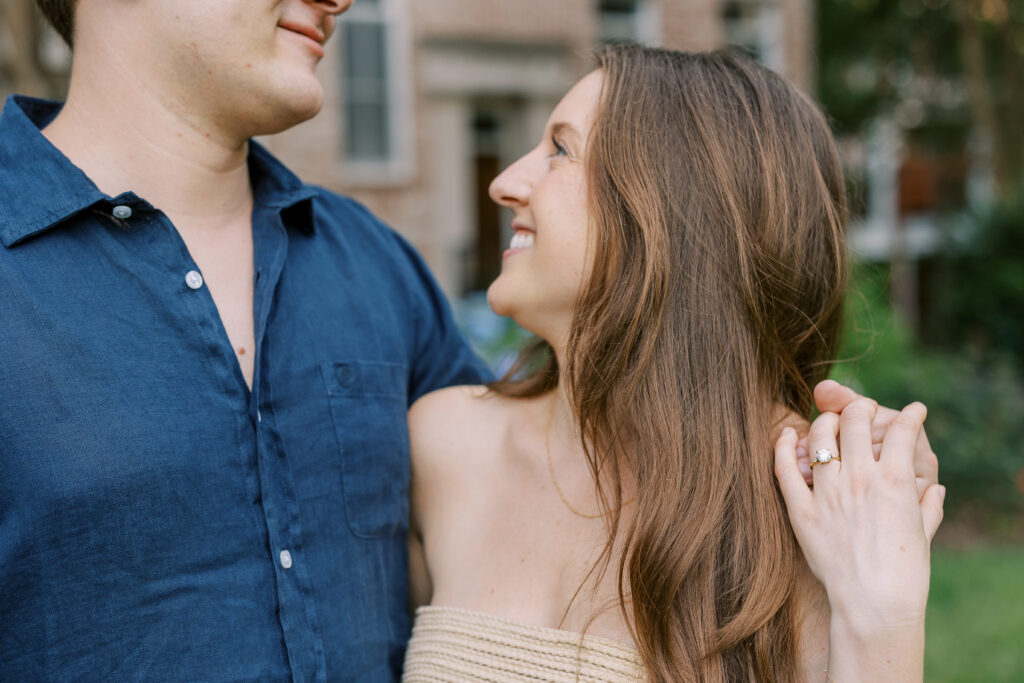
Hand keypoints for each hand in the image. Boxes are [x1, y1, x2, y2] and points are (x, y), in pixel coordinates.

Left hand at [775, 399, 945, 627]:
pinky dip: (784, 445)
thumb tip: (935, 490)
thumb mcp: (923, 535)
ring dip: (826, 421)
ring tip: (829, 421)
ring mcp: (828, 492)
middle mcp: (861, 478)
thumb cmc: (905, 574)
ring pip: (820, 435)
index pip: (904, 430)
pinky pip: (784, 468)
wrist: (874, 604)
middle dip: (862, 407)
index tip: (914, 411)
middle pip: (856, 420)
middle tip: (863, 409)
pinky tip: (787, 434)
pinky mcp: (801, 510)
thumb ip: (928, 506)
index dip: (911, 415)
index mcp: (895, 481)